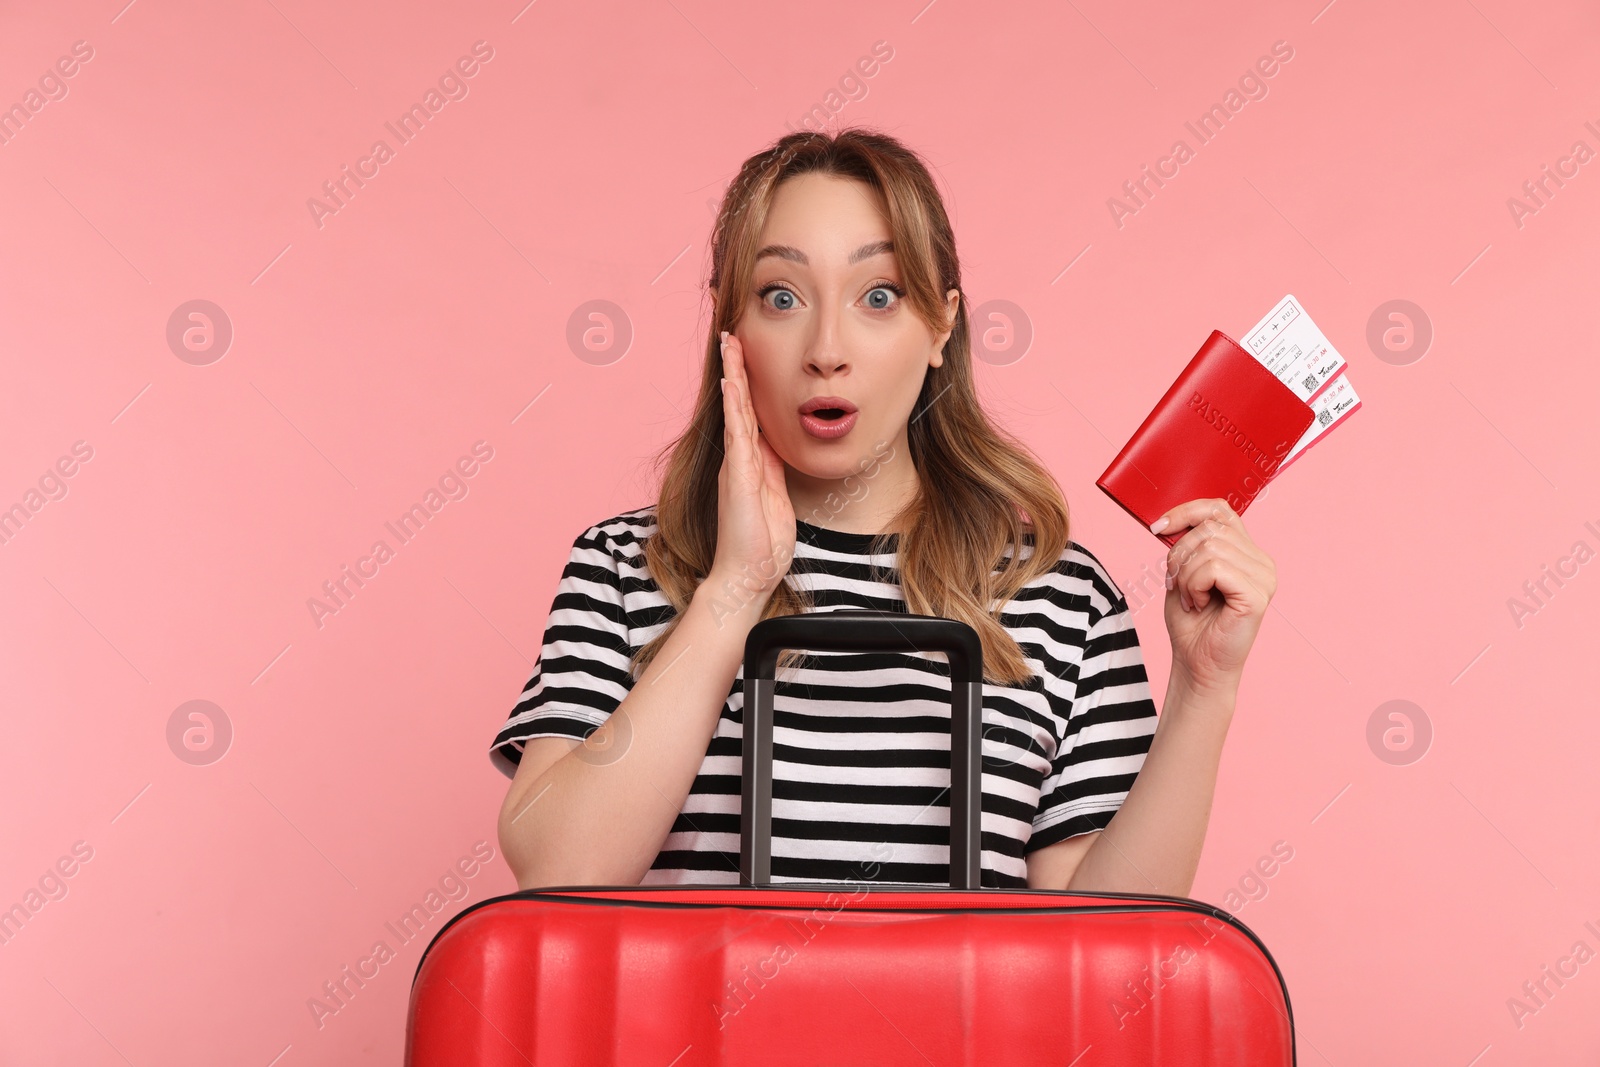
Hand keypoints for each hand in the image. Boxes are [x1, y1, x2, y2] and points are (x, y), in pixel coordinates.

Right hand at [708, 330, 795, 606]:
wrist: (747, 576)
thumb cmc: (762, 544)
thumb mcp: (776, 497)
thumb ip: (775, 470)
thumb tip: (780, 445)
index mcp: (751, 462)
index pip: (748, 413)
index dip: (746, 382)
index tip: (745, 352)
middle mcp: (738, 458)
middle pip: (736, 403)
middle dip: (734, 368)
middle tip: (730, 334)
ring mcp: (736, 466)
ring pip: (734, 411)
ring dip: (732, 376)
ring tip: (728, 345)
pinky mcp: (738, 477)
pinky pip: (736, 434)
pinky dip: (734, 406)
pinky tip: (731, 383)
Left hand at [1152, 498, 1275, 696]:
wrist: (1197, 663)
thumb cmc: (1192, 623)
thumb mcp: (1182, 573)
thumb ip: (1186, 545)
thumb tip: (1171, 520)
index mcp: (1246, 552)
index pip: (1220, 509)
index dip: (1186, 511)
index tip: (1158, 527)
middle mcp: (1261, 561)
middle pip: (1210, 528)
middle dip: (1179, 555)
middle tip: (1178, 585)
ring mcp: (1264, 577)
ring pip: (1210, 547)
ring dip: (1186, 575)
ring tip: (1191, 599)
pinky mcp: (1257, 594)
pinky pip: (1215, 568)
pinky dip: (1194, 585)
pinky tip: (1198, 604)